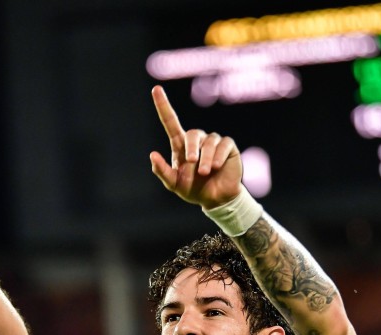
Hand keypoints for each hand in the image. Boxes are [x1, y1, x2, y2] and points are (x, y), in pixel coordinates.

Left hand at [149, 85, 242, 208]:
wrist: (216, 198)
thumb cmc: (194, 190)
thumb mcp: (174, 184)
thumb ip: (162, 171)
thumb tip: (152, 155)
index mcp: (181, 145)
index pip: (171, 122)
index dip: (163, 105)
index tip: (156, 89)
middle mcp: (197, 140)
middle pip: (192, 134)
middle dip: (192, 147)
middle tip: (192, 162)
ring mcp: (213, 142)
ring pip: (209, 143)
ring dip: (206, 158)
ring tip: (206, 172)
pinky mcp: (228, 146)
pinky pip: (223, 145)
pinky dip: (219, 156)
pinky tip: (217, 167)